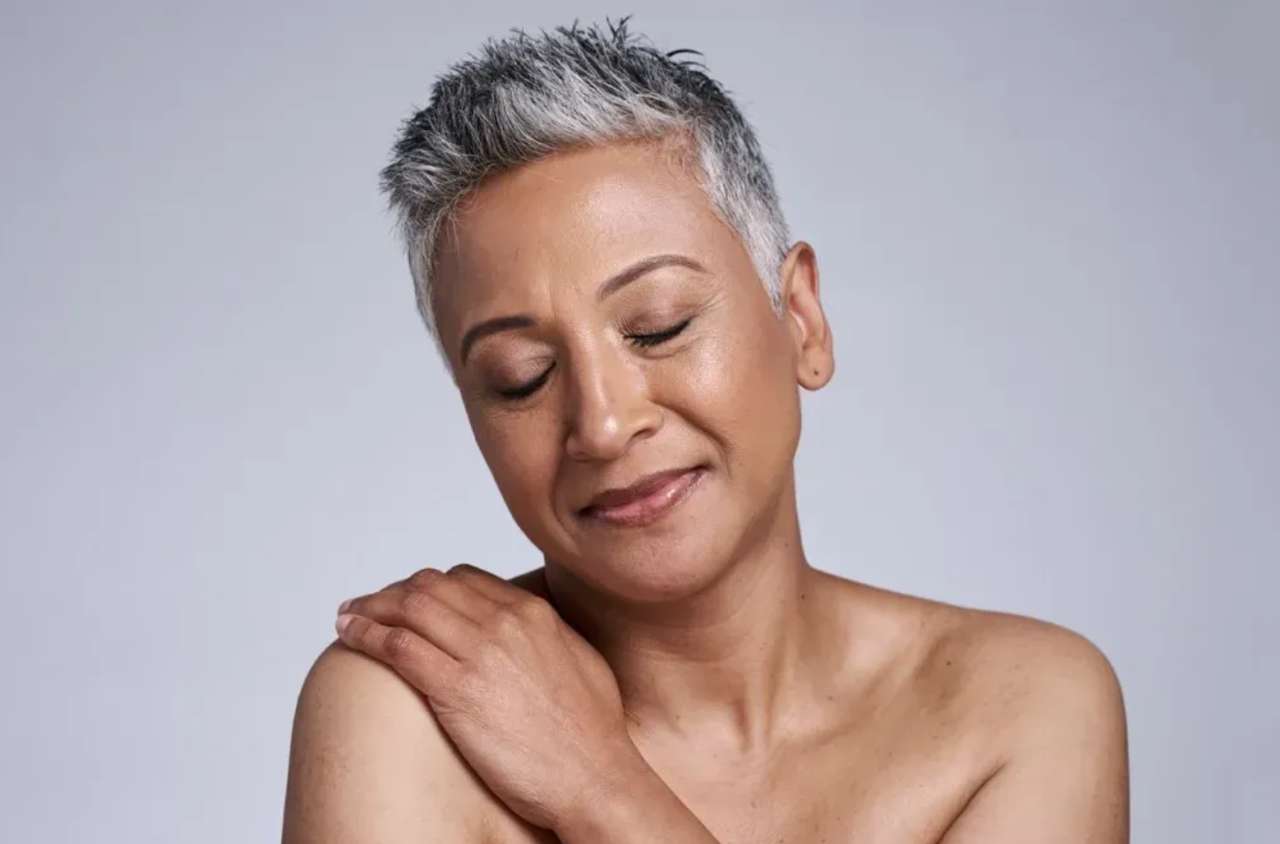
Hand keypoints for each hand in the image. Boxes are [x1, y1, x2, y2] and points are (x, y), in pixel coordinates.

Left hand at [333, 563, 638, 830]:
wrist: (594, 776)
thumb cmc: (591, 733)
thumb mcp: (579, 660)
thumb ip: (548, 635)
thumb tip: (531, 628)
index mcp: (533, 612)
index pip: (465, 579)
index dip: (429, 586)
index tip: (409, 599)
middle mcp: (504, 622)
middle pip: (430, 587)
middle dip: (393, 592)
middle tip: (369, 604)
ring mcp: (480, 653)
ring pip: (408, 609)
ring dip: (370, 608)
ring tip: (348, 616)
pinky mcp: (457, 690)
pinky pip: (398, 647)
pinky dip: (366, 634)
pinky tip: (349, 635)